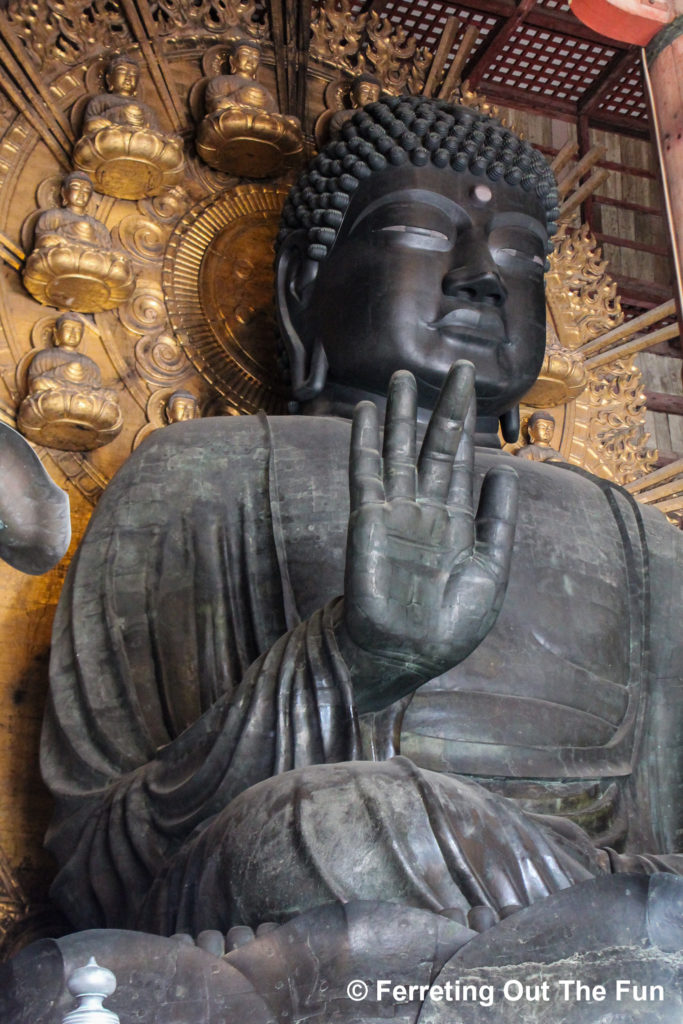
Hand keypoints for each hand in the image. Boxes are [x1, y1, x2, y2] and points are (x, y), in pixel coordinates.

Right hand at [341, 361, 517, 711]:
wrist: (406, 655)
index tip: (474, 390)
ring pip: (398, 451)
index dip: (468, 425)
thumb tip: (503, 471)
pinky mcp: (367, 519)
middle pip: (435, 447)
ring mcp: (395, 511)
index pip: (463, 462)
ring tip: (401, 378)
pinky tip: (364, 412)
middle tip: (458, 367)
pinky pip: (365, 472)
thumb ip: (497, 522)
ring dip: (399, 415)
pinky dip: (364, 441)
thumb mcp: (490, 572)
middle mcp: (425, 509)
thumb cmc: (449, 626)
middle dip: (445, 408)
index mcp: (456, 522)